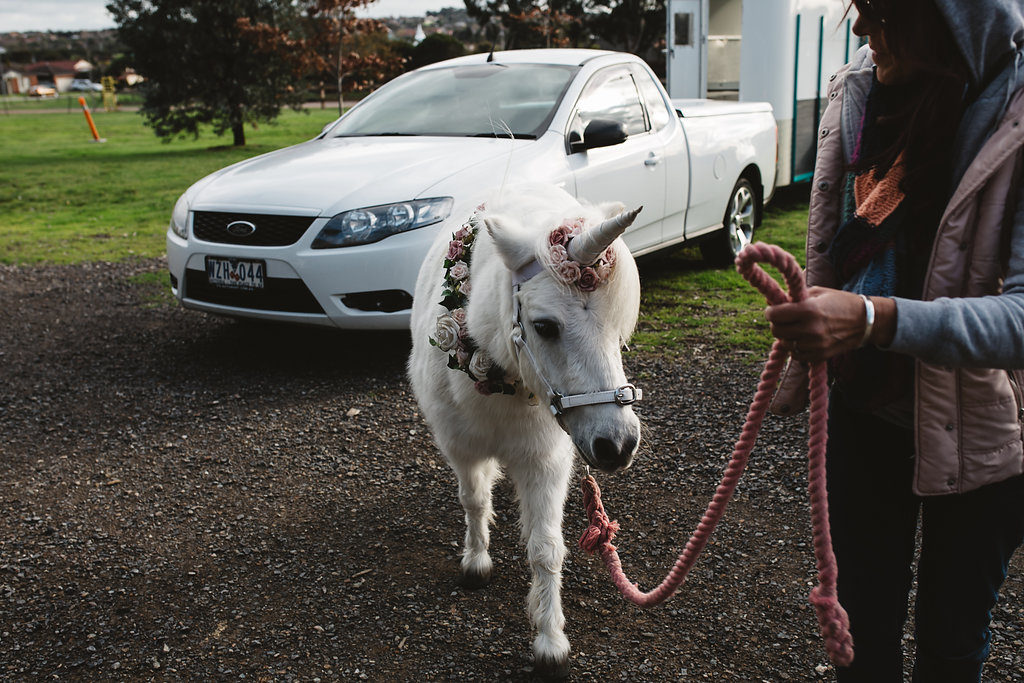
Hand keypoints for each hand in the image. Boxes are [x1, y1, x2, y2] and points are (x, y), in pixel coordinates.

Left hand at [765, 287, 895, 362]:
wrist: (866, 321)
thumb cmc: (840, 302)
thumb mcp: (818, 292)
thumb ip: (796, 297)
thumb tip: (775, 301)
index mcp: (808, 310)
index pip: (775, 315)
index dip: (770, 312)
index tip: (773, 310)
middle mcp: (810, 329)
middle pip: (776, 331)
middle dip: (777, 324)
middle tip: (784, 320)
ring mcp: (815, 345)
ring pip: (785, 344)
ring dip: (786, 336)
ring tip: (796, 329)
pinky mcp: (819, 356)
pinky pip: (796, 355)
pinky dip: (796, 348)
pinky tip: (803, 339)